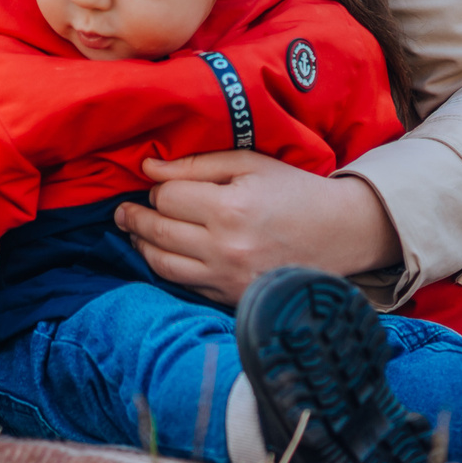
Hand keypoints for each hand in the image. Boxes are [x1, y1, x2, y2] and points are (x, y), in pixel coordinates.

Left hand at [115, 152, 395, 303]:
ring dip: (142, 246)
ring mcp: (228, 279)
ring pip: (162, 265)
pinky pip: (185, 285)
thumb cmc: (293, 191)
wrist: (339, 234)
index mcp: (230, 209)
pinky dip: (167, 269)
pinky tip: (163, 254)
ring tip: (135, 231)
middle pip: (158, 232)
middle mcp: (225, 248)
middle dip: (134, 217)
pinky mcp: (233, 298)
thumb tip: (148, 169)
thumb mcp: (249, 163)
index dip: (156, 188)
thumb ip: (197, 165)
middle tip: (122, 210)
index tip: (156, 184)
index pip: (167, 198)